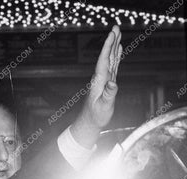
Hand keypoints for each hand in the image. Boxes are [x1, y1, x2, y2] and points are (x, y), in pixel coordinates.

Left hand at [71, 25, 121, 147]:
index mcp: (99, 81)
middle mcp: (101, 78)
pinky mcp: (107, 82)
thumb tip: (113, 83)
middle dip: (111, 42)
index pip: (104, 61)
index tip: (112, 35)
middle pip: (107, 56)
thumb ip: (109, 94)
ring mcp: (104, 79)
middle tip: (116, 27)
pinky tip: (118, 50)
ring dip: (114, 46)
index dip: (108, 47)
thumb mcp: (104, 106)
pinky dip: (116, 56)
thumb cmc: (96, 116)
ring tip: (118, 34)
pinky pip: (113, 66)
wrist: (90, 122)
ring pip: (110, 59)